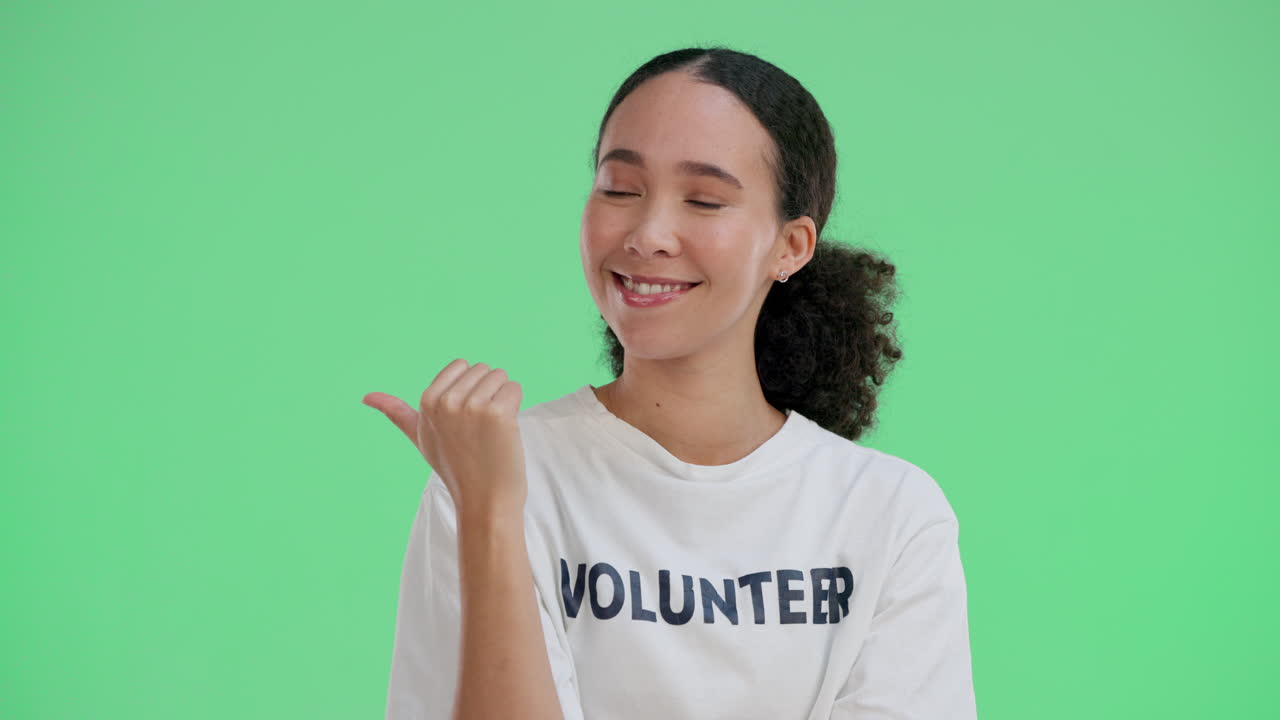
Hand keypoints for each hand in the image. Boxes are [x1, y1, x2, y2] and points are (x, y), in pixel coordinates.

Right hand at [362, 358, 526, 520]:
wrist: (484, 500)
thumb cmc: (455, 468)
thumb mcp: (420, 437)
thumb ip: (397, 413)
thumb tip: (366, 396)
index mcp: (427, 401)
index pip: (462, 365)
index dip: (471, 389)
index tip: (465, 418)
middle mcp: (446, 401)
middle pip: (483, 369)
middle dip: (488, 394)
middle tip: (480, 429)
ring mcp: (471, 406)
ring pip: (500, 377)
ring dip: (503, 400)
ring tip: (492, 430)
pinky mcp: (497, 414)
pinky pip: (515, 389)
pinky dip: (515, 407)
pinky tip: (504, 432)